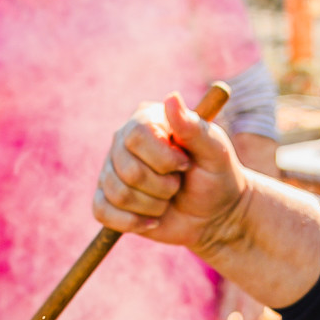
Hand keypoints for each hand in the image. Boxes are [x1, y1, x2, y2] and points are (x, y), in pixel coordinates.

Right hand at [94, 92, 248, 257]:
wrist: (215, 214)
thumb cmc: (216, 176)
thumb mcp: (215, 151)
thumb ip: (193, 127)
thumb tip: (172, 97)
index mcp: (147, 121)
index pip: (136, 136)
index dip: (163, 158)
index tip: (186, 165)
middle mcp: (123, 142)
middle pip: (128, 169)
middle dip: (163, 186)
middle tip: (178, 184)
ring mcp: (111, 171)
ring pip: (118, 194)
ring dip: (153, 205)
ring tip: (168, 199)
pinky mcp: (107, 199)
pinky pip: (102, 212)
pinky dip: (132, 222)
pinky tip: (153, 219)